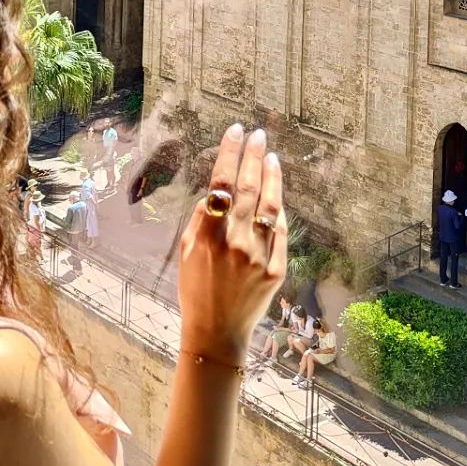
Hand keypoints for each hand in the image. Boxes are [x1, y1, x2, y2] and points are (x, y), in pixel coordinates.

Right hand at [177, 124, 286, 365]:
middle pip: (247, 189)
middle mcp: (235, 243)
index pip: (221, 184)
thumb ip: (201, 221)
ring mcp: (259, 255)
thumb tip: (215, 192)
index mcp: (208, 237)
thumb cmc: (195, 291)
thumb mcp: (186, 253)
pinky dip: (278, 209)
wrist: (216, 333)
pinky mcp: (277, 268)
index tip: (235, 132)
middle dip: (252, 156)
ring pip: (269, 206)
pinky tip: (276, 193)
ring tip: (271, 155)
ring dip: (270, 177)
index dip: (229, 155)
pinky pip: (280, 231)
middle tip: (257, 134)